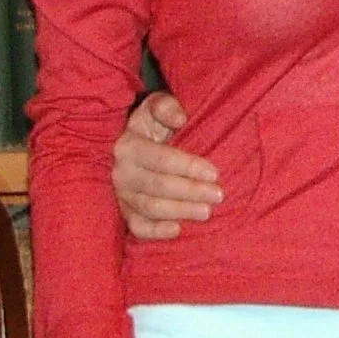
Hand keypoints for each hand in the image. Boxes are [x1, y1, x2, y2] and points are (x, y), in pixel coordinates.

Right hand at [112, 92, 221, 241]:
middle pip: (158, 186)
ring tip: (206, 212)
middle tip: (218, 195)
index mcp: (128, 145)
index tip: (214, 173)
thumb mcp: (156, 106)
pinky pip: (136, 226)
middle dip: (190, 192)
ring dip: (179, 211)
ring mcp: (120, 194)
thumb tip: (181, 118)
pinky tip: (177, 230)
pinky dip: (155, 231)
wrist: (132, 140)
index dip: (188, 167)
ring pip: (150, 208)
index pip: (161, 159)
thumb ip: (167, 107)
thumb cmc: (152, 123)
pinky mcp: (123, 211)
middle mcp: (120, 172)